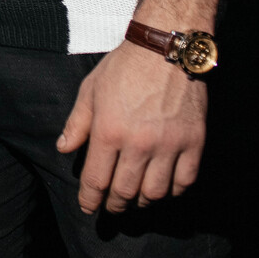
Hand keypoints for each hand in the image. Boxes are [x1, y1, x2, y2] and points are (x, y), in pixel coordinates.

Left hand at [56, 41, 207, 213]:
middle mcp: (139, 143)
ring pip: (155, 192)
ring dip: (143, 201)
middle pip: (125, 191)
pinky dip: (173, 191)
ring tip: (136, 199)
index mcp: (109, 131)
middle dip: (115, 204)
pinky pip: (185, 181)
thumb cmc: (123, 67)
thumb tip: (64, 149)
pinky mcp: (194, 142)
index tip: (89, 208)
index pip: (97, 179)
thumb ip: (78, 123)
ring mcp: (169, 144)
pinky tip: (164, 188)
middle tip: (112, 206)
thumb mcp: (90, 90)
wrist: (166, 49)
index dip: (91, 199)